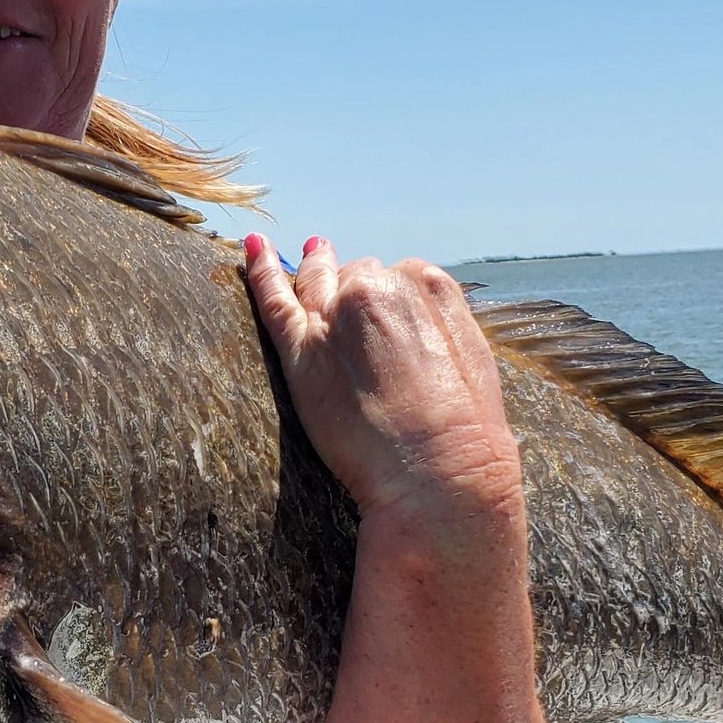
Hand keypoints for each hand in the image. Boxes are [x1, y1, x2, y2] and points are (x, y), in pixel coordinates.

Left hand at [243, 233, 522, 527]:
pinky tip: (252, 248)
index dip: (391, 299)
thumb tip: (422, 321)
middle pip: (357, 277)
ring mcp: (335, 315)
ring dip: (313, 271)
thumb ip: (442, 324)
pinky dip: (258, 269)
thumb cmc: (464, 432)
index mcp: (428, 285)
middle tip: (355, 315)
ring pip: (318, 281)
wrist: (438, 474)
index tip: (388, 316)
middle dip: (357, 294)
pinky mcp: (301, 348)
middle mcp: (380, 289)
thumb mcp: (471, 358)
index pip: (398, 277)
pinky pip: (272, 297)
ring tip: (305, 256)